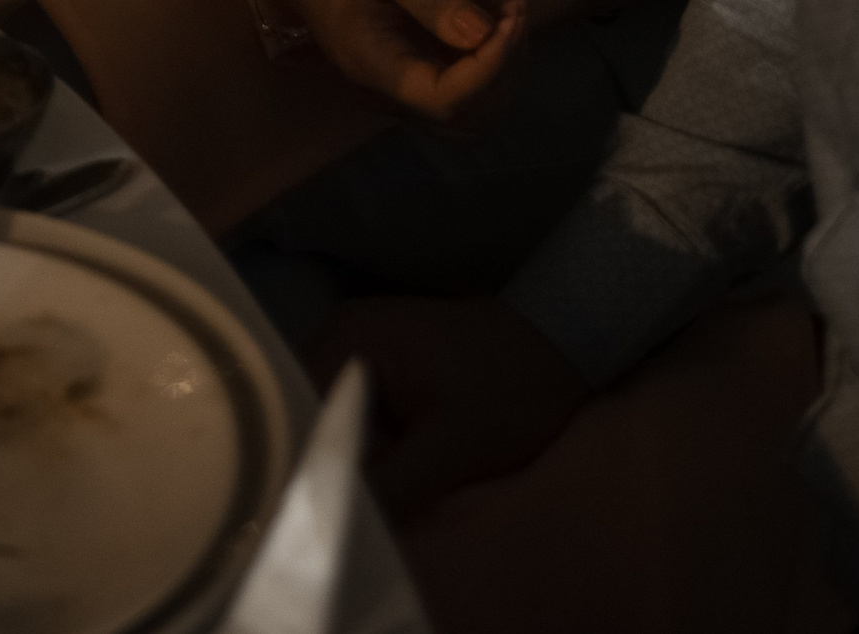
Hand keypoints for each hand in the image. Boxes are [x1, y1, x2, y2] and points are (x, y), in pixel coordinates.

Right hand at [256, 0, 527, 124]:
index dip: (492, 66)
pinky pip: (463, 103)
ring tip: (510, 22)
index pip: (450, 99)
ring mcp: (400, 95)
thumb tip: (484, 31)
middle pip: (469, 119)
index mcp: (379, 68)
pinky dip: (489, 76)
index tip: (510, 16)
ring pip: (472, 120)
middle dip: (504, 70)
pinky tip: (493, 32)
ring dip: (502, 77)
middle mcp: (389, 96)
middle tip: (515, 12)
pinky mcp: (410, 84)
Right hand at [308, 295, 585, 516]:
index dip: (293, 457)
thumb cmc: (513, 387)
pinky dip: (357, 453)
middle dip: (313, 461)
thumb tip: (330, 522)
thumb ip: (391, 486)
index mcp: (350, 338)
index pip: (291, 403)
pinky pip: (350, 418)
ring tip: (344, 502)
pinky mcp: (383, 371)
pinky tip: (368, 486)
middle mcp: (343, 335)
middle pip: (303, 411)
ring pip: (326, 419)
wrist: (567, 343)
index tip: (304, 504)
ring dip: (335, 460)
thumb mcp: (454, 447)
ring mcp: (362, 351)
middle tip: (322, 512)